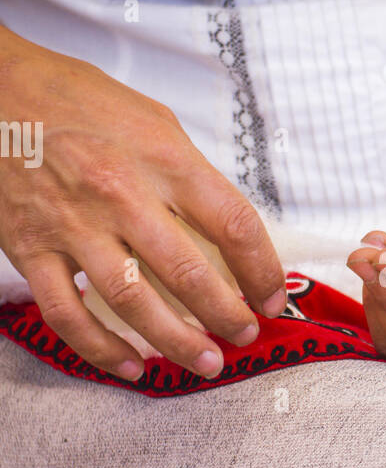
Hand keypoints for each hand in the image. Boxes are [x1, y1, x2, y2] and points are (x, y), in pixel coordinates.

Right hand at [0, 29, 286, 380]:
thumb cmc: (78, 100)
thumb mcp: (152, 121)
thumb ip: (189, 175)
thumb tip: (225, 231)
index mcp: (162, 158)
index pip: (232, 223)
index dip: (262, 269)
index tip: (273, 296)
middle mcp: (120, 193)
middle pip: (189, 272)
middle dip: (227, 315)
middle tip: (245, 335)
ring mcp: (72, 225)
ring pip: (132, 301)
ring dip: (175, 342)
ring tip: (205, 363)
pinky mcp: (30, 249)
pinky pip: (68, 314)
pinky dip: (101, 349)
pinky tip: (131, 367)